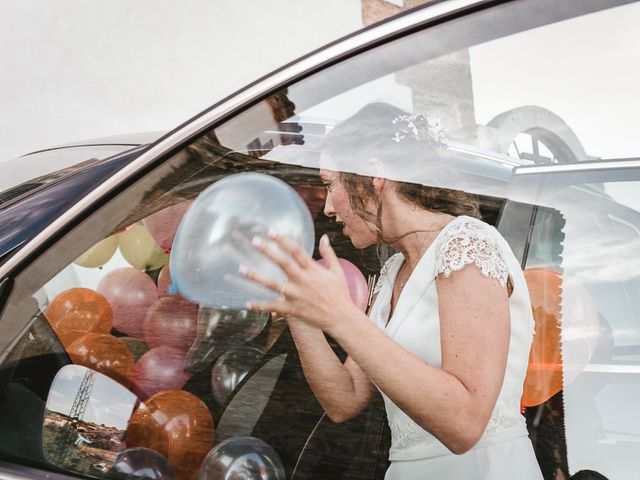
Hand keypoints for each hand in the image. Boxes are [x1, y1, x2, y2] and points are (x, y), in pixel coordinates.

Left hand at [239, 232, 357, 332]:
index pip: (296, 251)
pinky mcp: (293, 310)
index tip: (271, 231)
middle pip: (283, 263)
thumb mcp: (337, 271)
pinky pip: (273, 307)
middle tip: (254, 241)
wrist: (342, 318)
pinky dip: (260, 306)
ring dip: (256, 276)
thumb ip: (328, 253)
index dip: (283, 241)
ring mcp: (297, 296)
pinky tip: (247, 303)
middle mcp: (303, 281)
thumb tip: (324, 236)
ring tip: (240, 269)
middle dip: (268, 251)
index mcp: (313, 270)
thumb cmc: (340, 293)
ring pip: (273, 284)